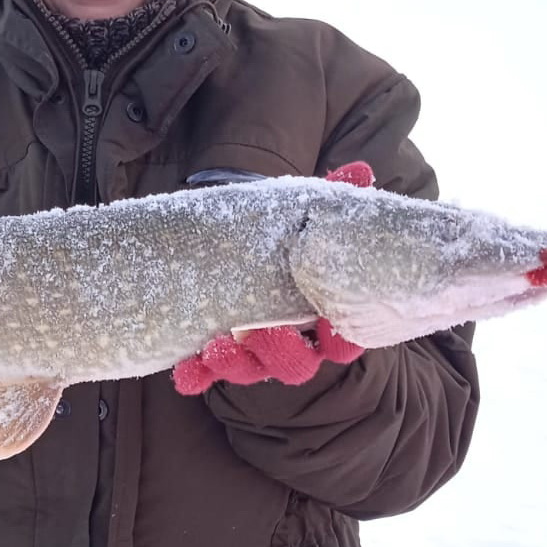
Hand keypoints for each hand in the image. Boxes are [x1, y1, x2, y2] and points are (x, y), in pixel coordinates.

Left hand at [172, 160, 371, 394]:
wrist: (229, 243)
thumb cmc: (282, 236)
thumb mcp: (304, 216)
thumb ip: (333, 200)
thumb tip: (361, 172)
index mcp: (320, 313)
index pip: (341, 340)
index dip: (341, 341)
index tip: (331, 330)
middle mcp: (291, 339)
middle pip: (297, 364)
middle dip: (283, 352)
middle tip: (267, 333)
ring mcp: (252, 351)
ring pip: (252, 370)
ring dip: (238, 364)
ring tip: (220, 346)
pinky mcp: (216, 352)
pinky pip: (208, 372)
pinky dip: (197, 374)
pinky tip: (185, 371)